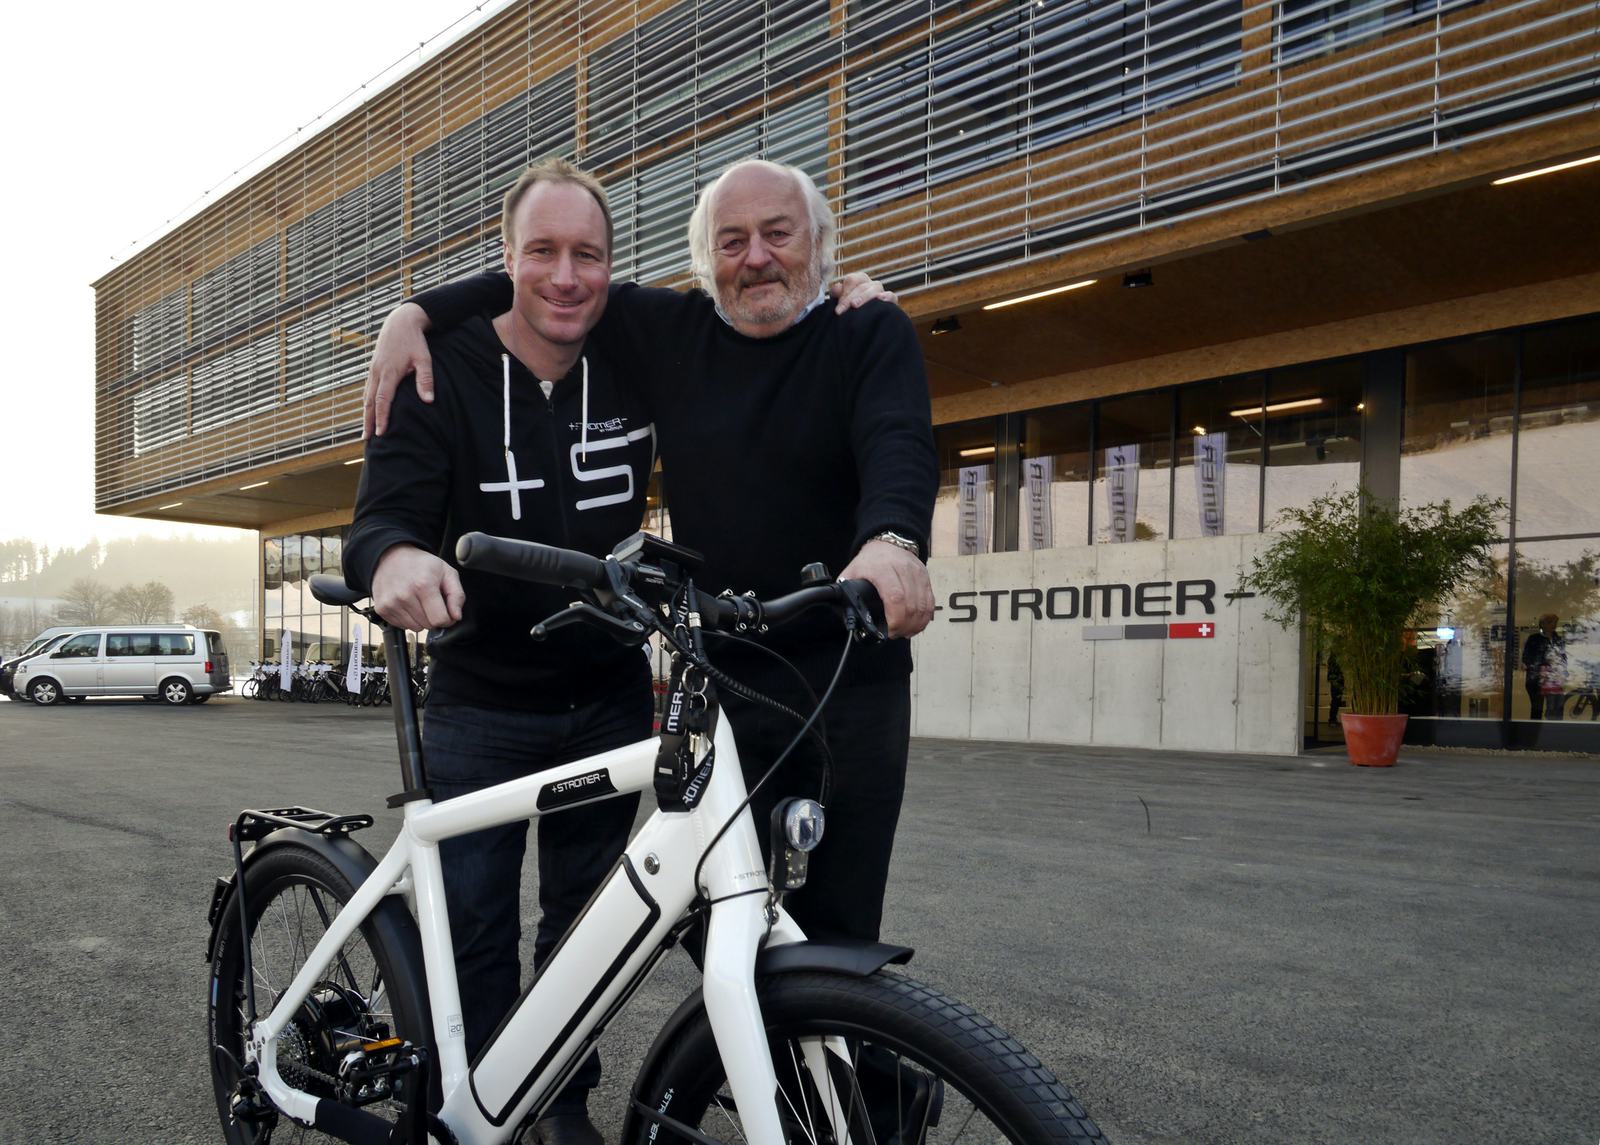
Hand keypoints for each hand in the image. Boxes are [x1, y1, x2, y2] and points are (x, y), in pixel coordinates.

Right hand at [363, 302, 435, 437]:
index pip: (383, 400)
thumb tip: (428, 400)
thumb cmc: (415, 341)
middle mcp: (377, 372)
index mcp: (389, 372)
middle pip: (370, 402)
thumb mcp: (424, 359)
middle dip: (368, 421)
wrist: (400, 321)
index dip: (381, 418)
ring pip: (366, 396)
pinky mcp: (373, 367)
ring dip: (366, 414)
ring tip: (365, 430)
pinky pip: (368, 388)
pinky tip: (368, 411)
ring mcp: (373, 369)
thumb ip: (425, 379)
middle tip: (366, 439)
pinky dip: (367, 402)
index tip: (381, 433)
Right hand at [371, 545, 464, 630]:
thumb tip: (456, 616)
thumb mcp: (447, 572)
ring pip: (415, 628)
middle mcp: (405, 595)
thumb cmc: (421, 564)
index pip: (440, 619)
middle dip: (433, 617)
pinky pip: (402, 626)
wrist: (391, 556)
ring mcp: (391, 603)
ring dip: (420, 619)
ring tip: (418, 601)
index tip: (446, 610)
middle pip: (428, 625)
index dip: (448, 618)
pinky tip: (407, 603)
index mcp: (424, 585)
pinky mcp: (382, 609)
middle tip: (430, 601)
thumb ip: (457, 595)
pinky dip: (407, 618)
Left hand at [830, 271, 896, 312]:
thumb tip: (837, 288)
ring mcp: (880, 291)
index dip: (843, 292)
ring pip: (875, 288)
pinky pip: (891, 295)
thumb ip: (837, 294)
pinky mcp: (890, 301)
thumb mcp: (840, 302)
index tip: (837, 309)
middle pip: (861, 286)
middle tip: (840, 311)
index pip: (851, 280)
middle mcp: (870, 284)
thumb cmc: (849, 312)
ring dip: (864, 296)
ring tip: (854, 305)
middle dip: (849, 298)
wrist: (864, 328)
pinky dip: (887, 296)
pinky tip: (881, 299)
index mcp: (858, 280)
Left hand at [840, 540, 933, 638]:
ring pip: (923, 605)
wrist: (888, 543)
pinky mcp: (925, 577)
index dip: (895, 618)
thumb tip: (844, 612)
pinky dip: (924, 618)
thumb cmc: (869, 561)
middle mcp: (902, 570)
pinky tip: (916, 625)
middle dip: (904, 625)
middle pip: (911, 605)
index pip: (895, 597)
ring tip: (905, 632)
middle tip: (895, 634)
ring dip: (916, 624)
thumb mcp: (852, 572)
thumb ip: (846, 591)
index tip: (889, 630)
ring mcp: (917, 573)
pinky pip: (930, 602)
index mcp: (882, 569)